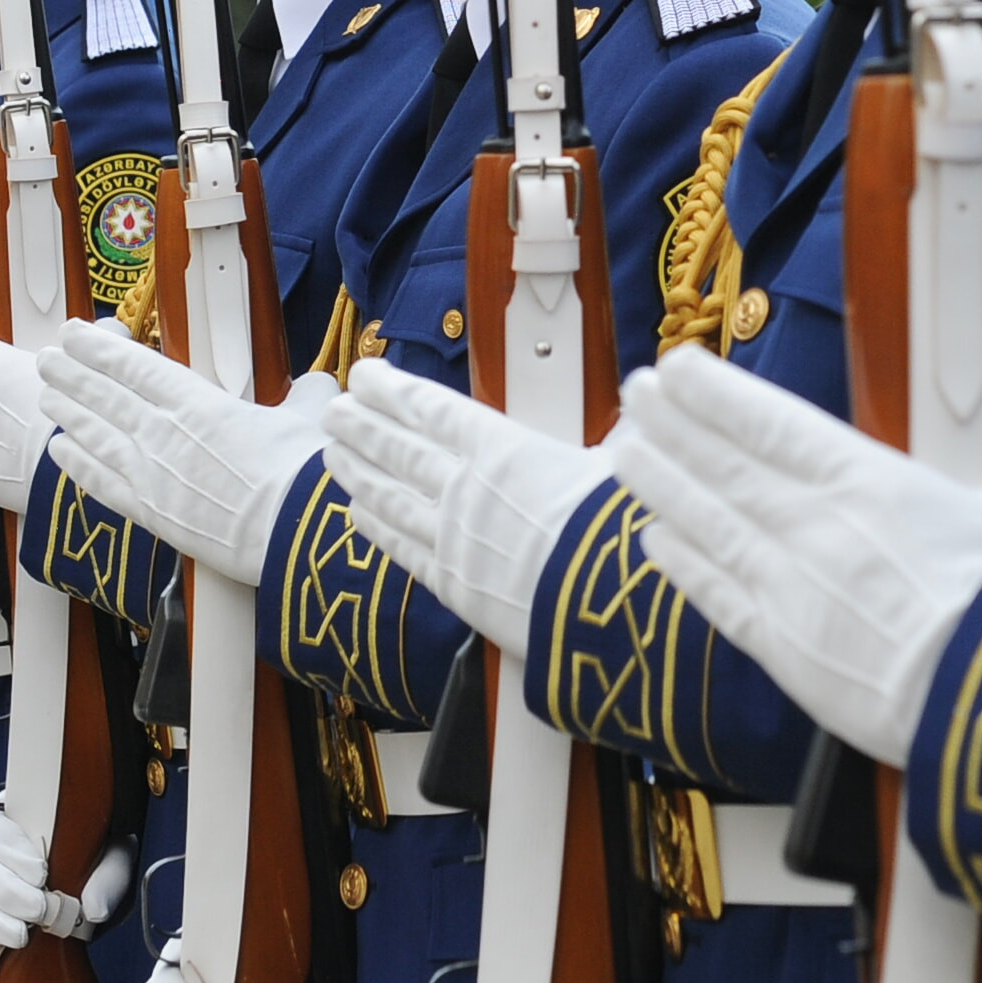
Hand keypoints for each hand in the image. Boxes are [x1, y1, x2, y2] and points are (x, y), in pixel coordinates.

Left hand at [35, 327, 331, 586]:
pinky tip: (60, 451)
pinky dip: (78, 466)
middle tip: (45, 357)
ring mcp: (152, 475)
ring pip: (97, 436)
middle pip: (106, 397)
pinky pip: (103, 485)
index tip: (73, 333)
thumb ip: (305, 399)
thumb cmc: (302, 474)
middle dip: (71, 375)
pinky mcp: (152, 514)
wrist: (293, 534)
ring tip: (45, 394)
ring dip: (68, 412)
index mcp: (199, 403)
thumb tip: (322, 388)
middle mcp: (164, 433)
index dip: (99, 349)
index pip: (135, 367)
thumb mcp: (307, 421)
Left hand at [321, 363, 616, 652]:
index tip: (366, 374)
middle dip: (363, 426)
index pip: (434, 410)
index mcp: (505, 449)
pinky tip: (354, 514)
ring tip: (331, 451)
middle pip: (401, 449)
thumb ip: (622, 436)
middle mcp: (467, 488)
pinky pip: (402, 549)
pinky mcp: (452, 584)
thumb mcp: (623, 468)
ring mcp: (453, 537)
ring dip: (357, 471)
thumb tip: (650, 403)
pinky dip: (375, 529)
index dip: (395, 391)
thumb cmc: (618, 531)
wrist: (602, 608)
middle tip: (334, 408)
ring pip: (391, 496)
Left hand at [602, 351, 981, 762]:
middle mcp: (814, 526)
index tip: (679, 366)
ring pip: (704, 522)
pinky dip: (680, 566)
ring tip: (621, 451)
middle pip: (722, 465)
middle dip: (670, 425)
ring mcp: (789, 588)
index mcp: (870, 482)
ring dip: (657, 484)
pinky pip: (716, 598)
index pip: (771, 422)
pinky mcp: (783, 649)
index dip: (716, 392)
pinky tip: (652, 542)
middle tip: (635, 395)